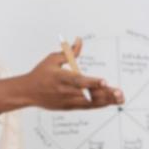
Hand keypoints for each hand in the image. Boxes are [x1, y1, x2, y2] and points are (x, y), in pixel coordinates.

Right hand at [0, 41, 124, 113]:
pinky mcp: (69, 107)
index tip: (104, 81)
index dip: (92, 82)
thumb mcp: (52, 59)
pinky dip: (99, 104)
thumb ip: (69, 51)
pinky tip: (111, 102)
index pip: (78, 81)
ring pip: (90, 103)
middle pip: (88, 94)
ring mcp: (68, 101)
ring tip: (121, 98)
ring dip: (107, 101)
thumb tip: (80, 41)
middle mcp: (65, 92)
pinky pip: (87, 107)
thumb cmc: (41, 73)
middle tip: (120, 93)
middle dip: (105, 94)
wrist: (28, 92)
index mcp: (60, 78)